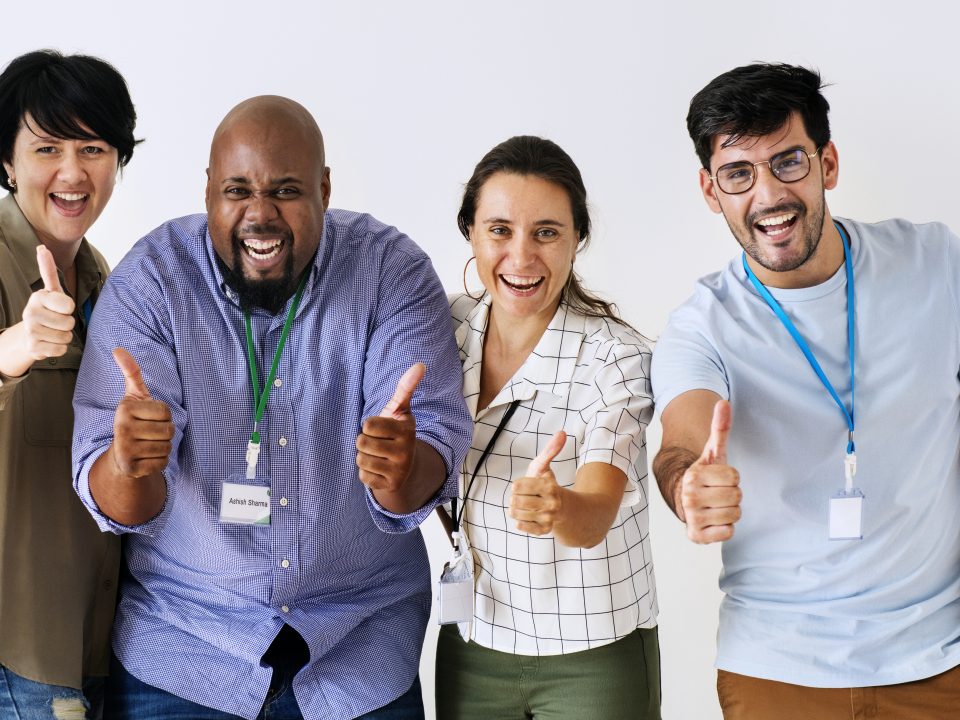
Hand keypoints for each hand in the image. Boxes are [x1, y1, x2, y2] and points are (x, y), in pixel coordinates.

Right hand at [19, 245, 75, 360]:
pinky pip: (60, 350)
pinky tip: (49, 342)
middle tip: (57, 321)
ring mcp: (30, 331)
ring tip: (53, 331)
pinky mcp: (33, 348)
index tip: (60, 307)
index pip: (69, 305)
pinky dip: (60, 348)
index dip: (69, 308)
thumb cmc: (48, 310)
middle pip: (69, 323)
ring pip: (66, 337)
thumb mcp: (51, 291)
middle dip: (68, 324)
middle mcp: (31, 312)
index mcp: (38, 297)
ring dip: (64, 336)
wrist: (30, 334)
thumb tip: (41, 247)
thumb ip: (48, 270)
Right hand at [110, 348, 173, 479]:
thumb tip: (118, 349)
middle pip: (168, 430)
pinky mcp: (131, 468)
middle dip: (165, 432)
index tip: (148, 418)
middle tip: (149, 433)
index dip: (164, 416)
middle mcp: (121, 428)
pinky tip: (145, 458)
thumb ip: (131, 372)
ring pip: (167, 447)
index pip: (166, 412)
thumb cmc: (133, 421)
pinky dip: (159, 462)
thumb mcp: (133, 396)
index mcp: (125, 408)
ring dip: (163, 447)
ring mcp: (125, 450)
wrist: (121, 455)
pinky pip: (163, 463)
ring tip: (147, 445)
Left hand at [355, 363, 424, 492]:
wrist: (408, 467)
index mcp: (406, 430)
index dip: (369, 425)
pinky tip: (379, 469)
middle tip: (379, 443)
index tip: (381, 429)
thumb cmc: (397, 433)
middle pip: (361, 442)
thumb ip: (406, 388)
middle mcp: (405, 451)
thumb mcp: (400, 410)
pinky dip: (367, 473)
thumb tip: (420, 365)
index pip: (368, 424)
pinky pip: (363, 476)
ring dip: (364, 457)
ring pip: (361, 459)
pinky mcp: (390, 485)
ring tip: (378, 455)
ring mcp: (399, 470)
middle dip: (365, 441)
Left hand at [509, 430, 566, 535]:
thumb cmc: (545, 485)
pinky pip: (520, 526)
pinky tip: (526, 516)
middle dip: (514, 497)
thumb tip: (562, 432)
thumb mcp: (544, 467)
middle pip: (515, 501)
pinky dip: (519, 521)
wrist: (559, 507)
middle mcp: (552, 504)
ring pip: (516, 513)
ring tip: (525, 506)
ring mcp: (548, 518)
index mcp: (550, 486)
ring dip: (515, 509)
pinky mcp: (543, 530)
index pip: (516, 486)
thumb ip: (550, 450)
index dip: (517, 485)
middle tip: (524, 496)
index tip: (525, 485)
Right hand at [679, 400, 740, 543]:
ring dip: (730, 512)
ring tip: (716, 506)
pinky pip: (728, 533)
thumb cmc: (705, 476)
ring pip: (734, 515)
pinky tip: (714, 521)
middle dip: (732, 495)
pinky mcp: (697, 536)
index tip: (718, 479)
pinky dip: (725, 528)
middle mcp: (689, 496)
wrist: (685, 501)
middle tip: (718, 494)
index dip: (732, 478)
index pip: (735, 477)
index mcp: (694, 475)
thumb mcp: (713, 452)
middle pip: (736, 496)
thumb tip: (724, 402)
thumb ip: (720, 428)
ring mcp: (692, 517)